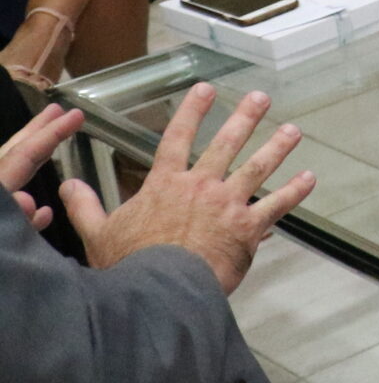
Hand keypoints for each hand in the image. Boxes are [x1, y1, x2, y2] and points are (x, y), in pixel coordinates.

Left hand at [0, 103, 82, 232]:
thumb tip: (31, 203)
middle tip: (57, 110)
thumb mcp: (1, 232)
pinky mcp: (1, 234)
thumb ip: (16, 217)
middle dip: (36, 132)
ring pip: (14, 180)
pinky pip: (15, 215)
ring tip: (52, 143)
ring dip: (33, 161)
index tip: (77, 114)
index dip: (51, 133)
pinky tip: (45, 213)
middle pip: (14, 156)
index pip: (24, 155)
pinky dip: (30, 209)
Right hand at [62, 84, 312, 293]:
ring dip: (277, 147)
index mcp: (165, 184)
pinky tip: (309, 178)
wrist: (159, 293)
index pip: (177, 138)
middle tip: (260, 98)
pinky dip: (294, 192)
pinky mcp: (247, 227)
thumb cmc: (129, 265)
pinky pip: (277, 205)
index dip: (192, 111)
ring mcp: (226, 205)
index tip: (205, 89)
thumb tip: (65, 186)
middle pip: (225, 144)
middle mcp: (200, 187)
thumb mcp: (98, 233)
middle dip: (244, 118)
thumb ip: (84, 206)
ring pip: (257, 168)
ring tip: (293, 130)